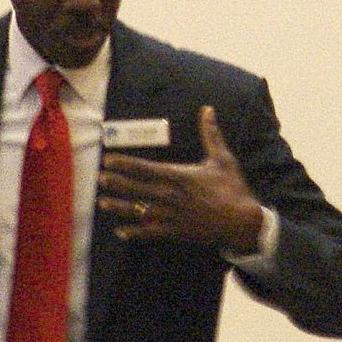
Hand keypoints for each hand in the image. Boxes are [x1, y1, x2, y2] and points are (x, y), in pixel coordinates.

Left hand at [98, 106, 262, 252]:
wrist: (243, 222)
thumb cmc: (233, 188)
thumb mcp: (222, 159)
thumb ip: (210, 134)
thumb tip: (208, 109)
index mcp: (180, 176)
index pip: (146, 169)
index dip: (125, 164)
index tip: (108, 160)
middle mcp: (172, 196)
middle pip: (138, 188)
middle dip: (116, 183)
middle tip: (98, 179)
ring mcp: (173, 215)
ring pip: (140, 211)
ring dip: (120, 207)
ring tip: (102, 203)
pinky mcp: (176, 231)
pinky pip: (151, 232)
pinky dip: (135, 232)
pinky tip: (120, 231)